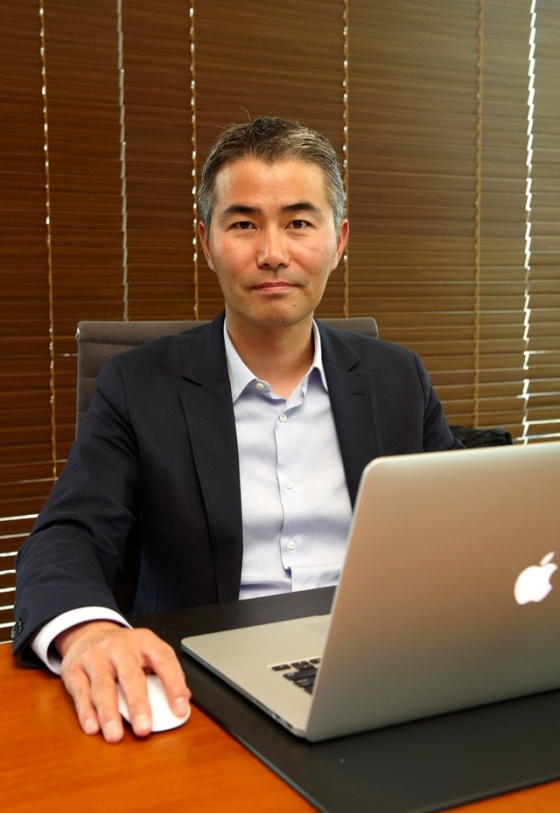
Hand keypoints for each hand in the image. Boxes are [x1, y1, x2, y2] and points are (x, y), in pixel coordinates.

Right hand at [55, 621, 190, 742]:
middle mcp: (119, 646)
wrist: (89, 632)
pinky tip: (93, 728)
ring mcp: (95, 656)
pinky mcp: (74, 669)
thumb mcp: (147, 652)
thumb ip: (163, 674)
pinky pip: (80, 693)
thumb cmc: (124, 650)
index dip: (174, 685)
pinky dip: (86, 712)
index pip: (163, 660)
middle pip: (130, 675)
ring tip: (116, 735)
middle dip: (138, 704)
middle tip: (144, 729)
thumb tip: (184, 700)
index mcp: (144, 641)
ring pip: (102, 686)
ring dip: (109, 713)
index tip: (180, 709)